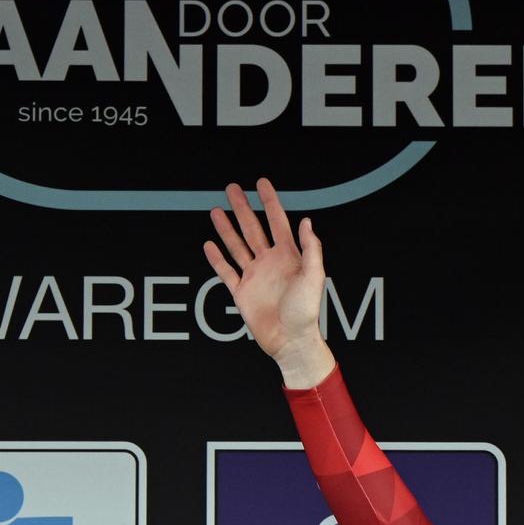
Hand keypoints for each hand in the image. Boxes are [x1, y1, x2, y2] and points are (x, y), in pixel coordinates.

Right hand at [203, 178, 335, 386]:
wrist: (290, 341)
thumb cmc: (306, 312)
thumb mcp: (314, 277)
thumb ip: (311, 249)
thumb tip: (306, 222)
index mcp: (289, 257)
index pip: (277, 222)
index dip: (270, 202)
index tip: (261, 183)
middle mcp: (270, 263)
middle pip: (253, 229)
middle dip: (242, 208)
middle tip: (232, 189)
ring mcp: (255, 276)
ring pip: (237, 246)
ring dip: (226, 228)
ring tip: (216, 210)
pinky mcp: (242, 292)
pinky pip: (226, 271)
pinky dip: (216, 259)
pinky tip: (209, 245)